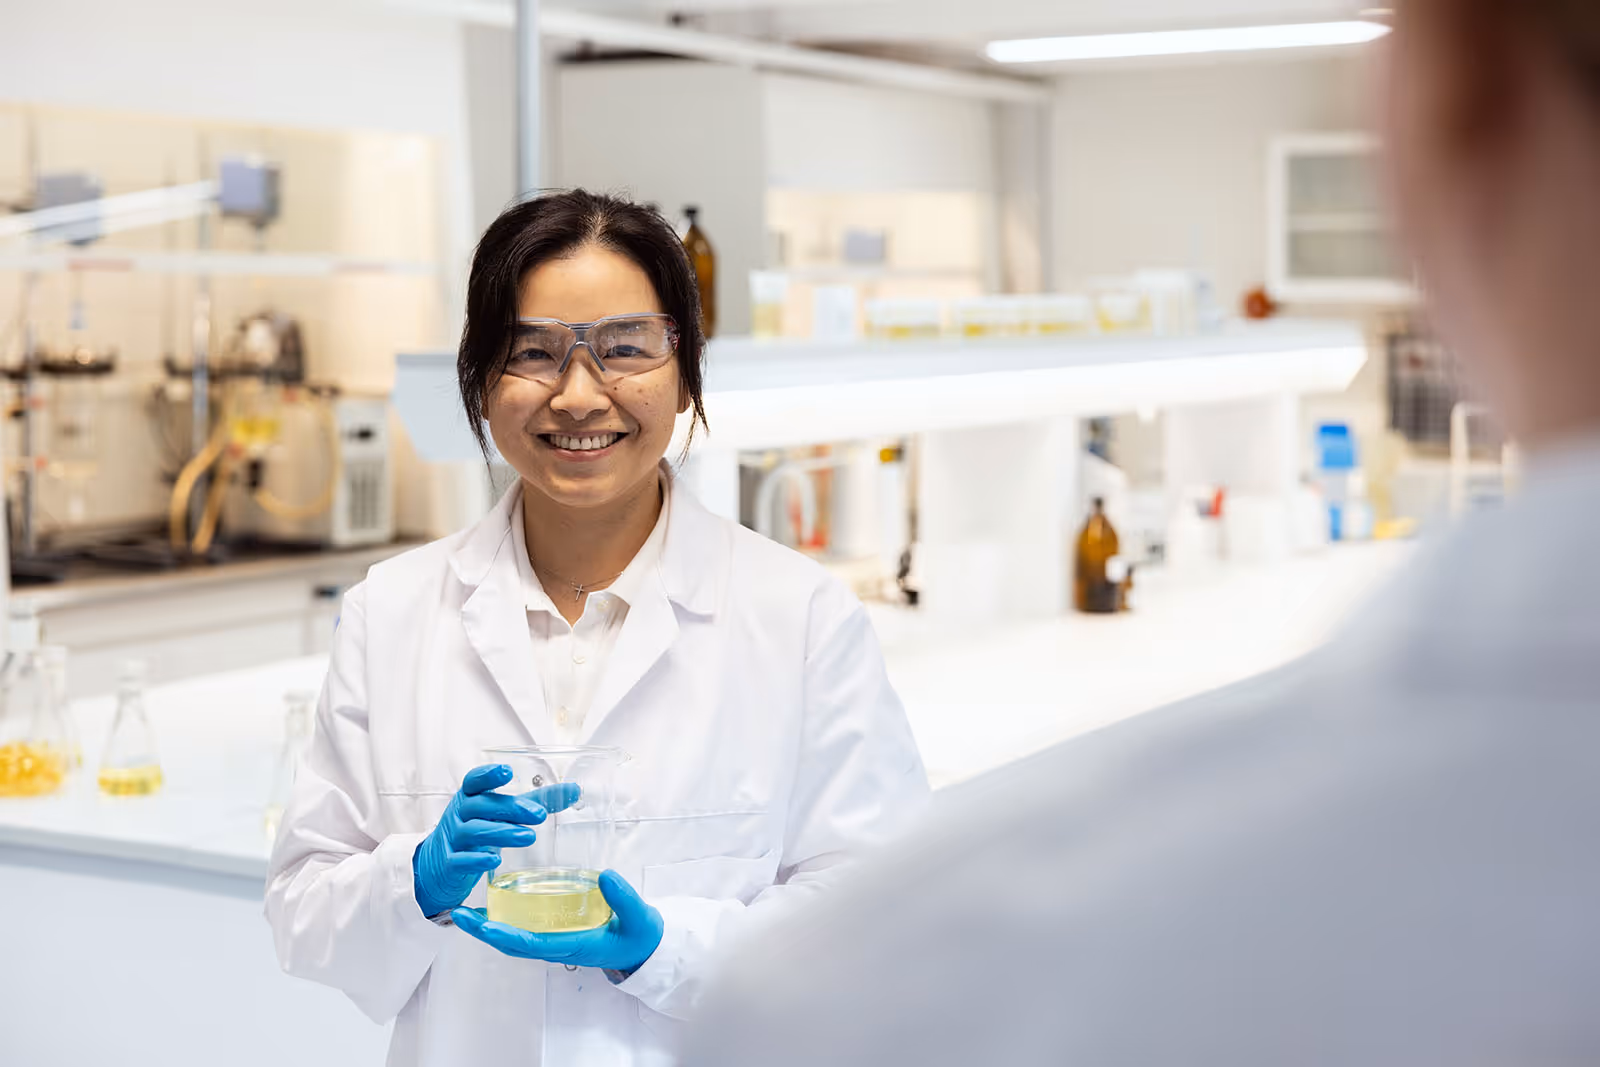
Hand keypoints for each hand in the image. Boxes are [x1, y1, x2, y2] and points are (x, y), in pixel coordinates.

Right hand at [412, 764, 579, 919]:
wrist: (439, 865)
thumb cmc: (476, 830)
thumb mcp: (500, 813)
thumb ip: (535, 801)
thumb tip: (573, 790)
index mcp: (471, 797)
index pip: (474, 781)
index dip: (488, 775)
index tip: (507, 771)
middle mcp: (459, 815)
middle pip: (482, 806)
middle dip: (511, 808)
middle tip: (539, 815)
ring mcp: (453, 839)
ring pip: (474, 832)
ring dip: (502, 832)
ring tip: (528, 837)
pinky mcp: (450, 864)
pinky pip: (462, 860)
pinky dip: (477, 860)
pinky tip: (495, 860)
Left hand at [452, 869, 664, 976]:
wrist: (642, 946)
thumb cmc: (638, 935)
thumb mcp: (638, 917)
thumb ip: (624, 898)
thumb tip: (605, 875)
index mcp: (573, 945)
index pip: (532, 943)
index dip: (506, 934)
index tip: (484, 924)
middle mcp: (557, 946)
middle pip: (512, 943)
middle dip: (484, 930)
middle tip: (458, 913)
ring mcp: (554, 940)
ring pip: (514, 937)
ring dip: (488, 925)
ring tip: (465, 909)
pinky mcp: (556, 932)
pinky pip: (523, 929)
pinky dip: (504, 918)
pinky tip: (494, 902)